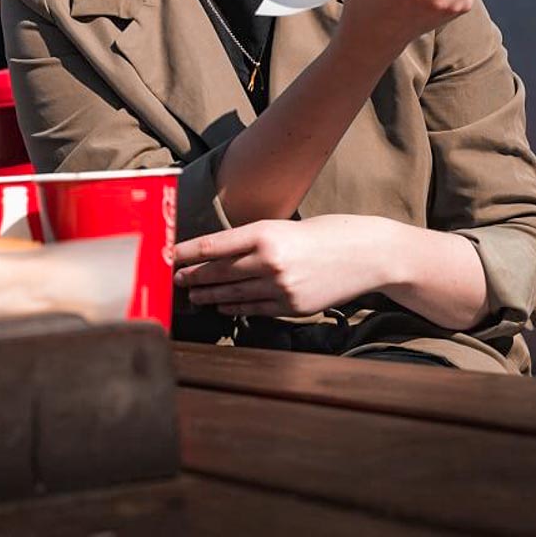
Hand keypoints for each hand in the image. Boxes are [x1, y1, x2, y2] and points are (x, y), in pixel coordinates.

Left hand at [173, 215, 399, 317]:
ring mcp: (280, 288)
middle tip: (174, 278)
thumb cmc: (328, 233)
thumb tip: (220, 253)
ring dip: (208, 294)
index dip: (186, 253)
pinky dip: (234, 307)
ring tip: (192, 294)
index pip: (212, 245)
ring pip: (232, 293)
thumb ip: (254, 240)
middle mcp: (268, 261)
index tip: (168, 255)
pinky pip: (254, 309)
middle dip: (192, 275)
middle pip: (218, 271)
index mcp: (264, 233)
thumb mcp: (286, 227)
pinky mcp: (291, 307)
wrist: (368, 254)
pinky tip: (222, 305)